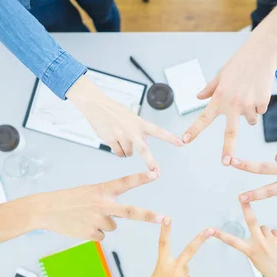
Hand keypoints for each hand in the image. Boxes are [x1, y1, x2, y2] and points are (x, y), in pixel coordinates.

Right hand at [31, 171, 162, 239]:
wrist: (47, 210)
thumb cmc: (71, 199)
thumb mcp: (90, 191)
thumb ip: (107, 199)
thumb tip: (120, 216)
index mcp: (102, 190)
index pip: (125, 182)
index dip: (142, 178)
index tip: (156, 175)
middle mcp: (102, 204)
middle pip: (130, 211)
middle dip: (149, 216)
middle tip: (164, 218)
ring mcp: (97, 220)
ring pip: (113, 226)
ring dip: (103, 224)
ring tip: (87, 217)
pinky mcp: (91, 233)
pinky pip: (102, 235)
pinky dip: (95, 232)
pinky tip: (82, 225)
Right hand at [67, 76, 182, 171]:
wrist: (96, 105)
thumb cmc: (115, 112)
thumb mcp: (131, 117)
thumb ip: (139, 130)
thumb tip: (142, 145)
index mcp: (139, 122)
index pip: (158, 130)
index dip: (169, 138)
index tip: (181, 142)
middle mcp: (131, 129)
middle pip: (143, 149)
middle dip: (150, 162)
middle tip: (157, 172)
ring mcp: (120, 135)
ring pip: (128, 153)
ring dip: (126, 150)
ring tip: (120, 137)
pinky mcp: (110, 139)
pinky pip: (118, 153)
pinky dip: (117, 150)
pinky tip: (113, 140)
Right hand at [141, 218, 213, 276]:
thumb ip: (171, 268)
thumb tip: (185, 267)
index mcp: (162, 265)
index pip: (163, 244)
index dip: (165, 230)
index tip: (167, 218)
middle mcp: (174, 268)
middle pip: (189, 250)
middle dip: (200, 239)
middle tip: (211, 229)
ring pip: (185, 272)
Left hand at [182, 37, 276, 165]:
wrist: (262, 52)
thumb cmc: (239, 62)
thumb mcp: (221, 74)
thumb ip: (210, 89)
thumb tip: (199, 97)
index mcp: (220, 97)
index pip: (204, 118)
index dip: (193, 130)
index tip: (185, 140)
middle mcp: (234, 103)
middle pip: (230, 133)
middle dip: (228, 149)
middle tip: (226, 162)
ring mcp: (249, 104)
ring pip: (249, 121)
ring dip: (248, 115)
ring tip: (248, 95)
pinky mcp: (263, 102)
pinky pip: (260, 111)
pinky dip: (259, 105)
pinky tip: (258, 90)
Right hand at [212, 202, 276, 276]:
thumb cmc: (272, 270)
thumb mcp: (257, 260)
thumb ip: (255, 245)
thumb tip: (261, 230)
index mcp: (251, 252)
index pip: (232, 241)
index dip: (221, 235)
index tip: (211, 230)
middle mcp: (260, 244)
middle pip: (252, 221)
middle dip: (246, 208)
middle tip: (242, 197)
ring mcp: (271, 240)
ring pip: (264, 228)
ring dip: (266, 234)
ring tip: (272, 248)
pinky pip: (275, 232)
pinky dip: (276, 238)